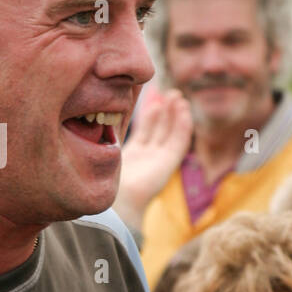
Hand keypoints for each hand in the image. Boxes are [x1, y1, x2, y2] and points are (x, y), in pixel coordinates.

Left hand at [116, 90, 192, 230]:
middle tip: (171, 93)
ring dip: (176, 115)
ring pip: (171, 133)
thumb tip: (107, 108)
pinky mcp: (169, 163)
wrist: (118, 198)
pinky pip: (179, 142)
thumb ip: (112, 128)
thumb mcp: (109, 144)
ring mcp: (159, 160)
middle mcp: (148, 156)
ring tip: (178, 98)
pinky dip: (183, 127)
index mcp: (134, 153)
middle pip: (160, 129)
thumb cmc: (107, 174)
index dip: (151, 113)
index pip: (146, 129)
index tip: (154, 96)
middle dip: (166, 111)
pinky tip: (184, 112)